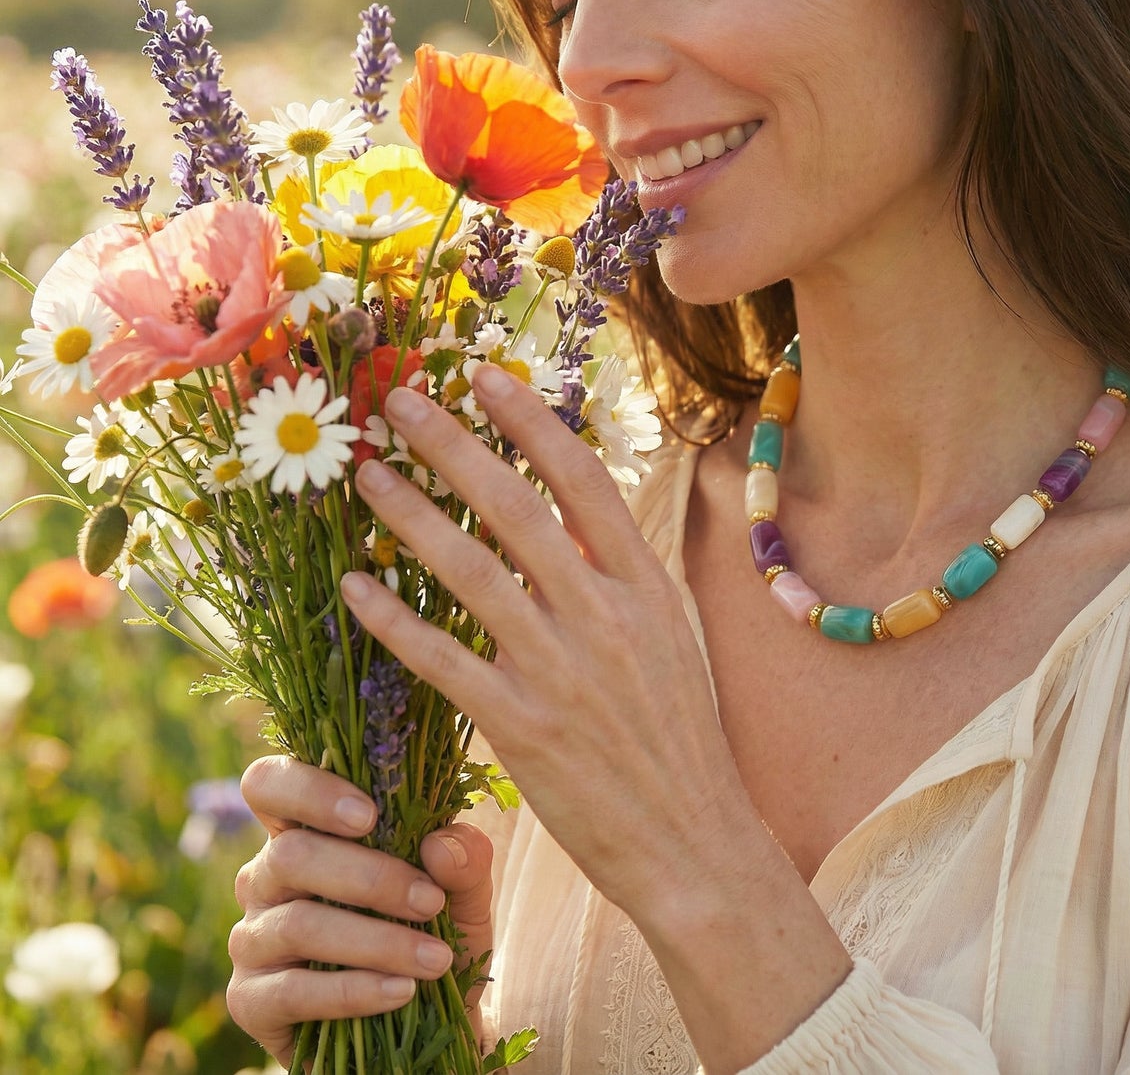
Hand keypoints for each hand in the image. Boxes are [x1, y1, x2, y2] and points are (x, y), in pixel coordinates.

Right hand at [226, 755, 494, 1066]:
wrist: (425, 1025)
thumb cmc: (433, 934)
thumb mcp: (463, 894)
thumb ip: (464, 858)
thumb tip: (440, 844)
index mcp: (305, 830)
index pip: (269, 785)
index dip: (308, 789)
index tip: (369, 814)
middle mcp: (265, 877)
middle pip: (291, 854)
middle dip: (370, 878)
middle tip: (430, 901)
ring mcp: (252, 939)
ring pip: (299, 924)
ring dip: (376, 941)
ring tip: (435, 959)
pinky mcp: (249, 1001)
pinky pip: (294, 991)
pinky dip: (355, 991)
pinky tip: (401, 992)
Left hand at [339, 364, 761, 928]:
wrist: (691, 835)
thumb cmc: (677, 733)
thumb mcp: (667, 635)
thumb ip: (617, 575)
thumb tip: (570, 511)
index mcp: (643, 585)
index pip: (581, 479)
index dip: (528, 421)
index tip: (483, 376)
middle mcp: (601, 615)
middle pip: (515, 507)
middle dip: (452, 446)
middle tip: (400, 404)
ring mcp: (559, 670)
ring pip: (469, 572)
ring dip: (411, 516)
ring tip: (366, 476)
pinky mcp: (519, 727)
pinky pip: (440, 660)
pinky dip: (392, 620)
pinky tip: (354, 587)